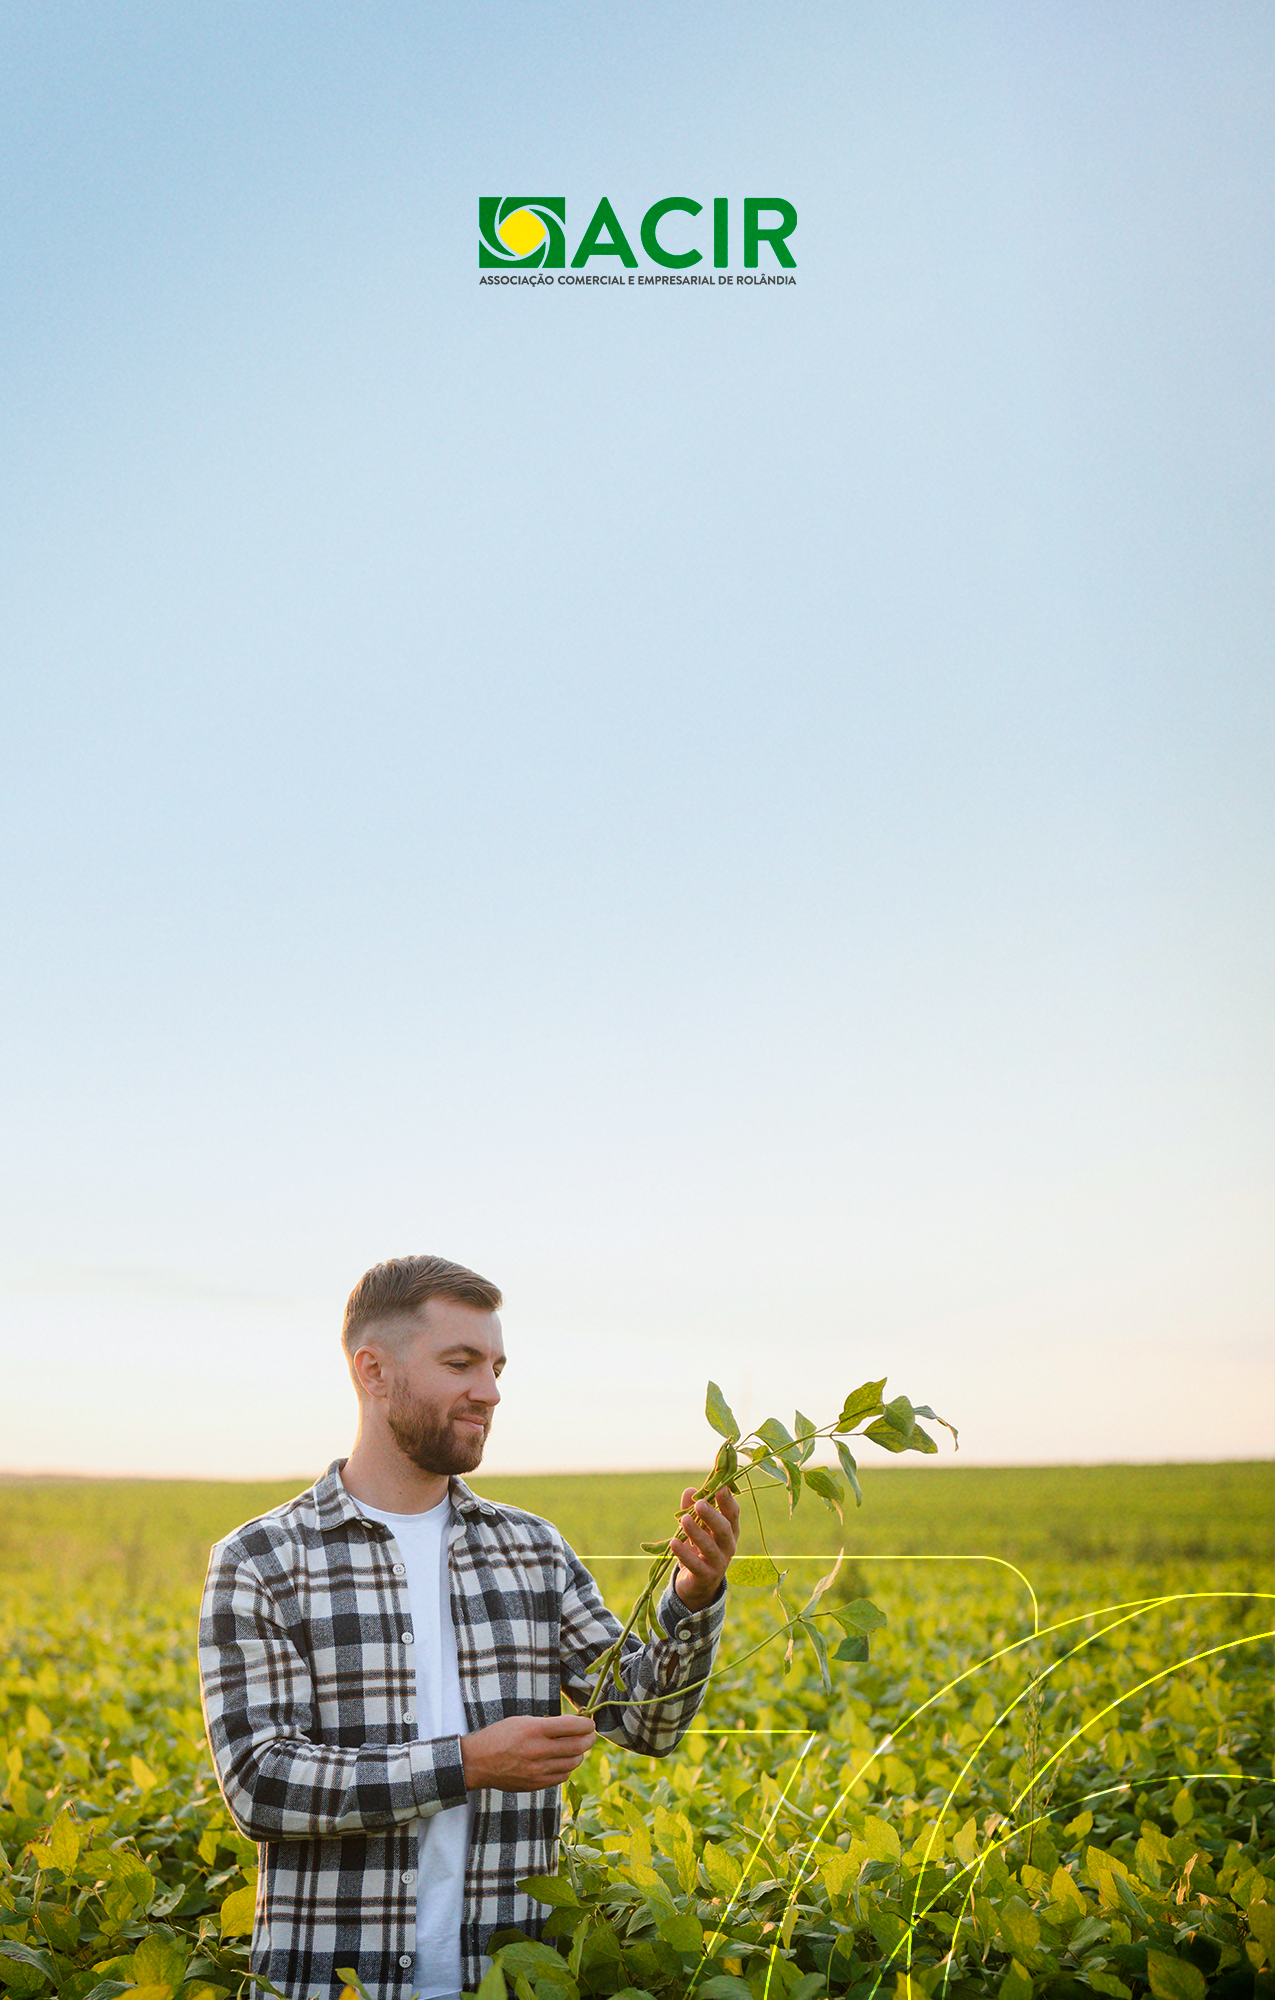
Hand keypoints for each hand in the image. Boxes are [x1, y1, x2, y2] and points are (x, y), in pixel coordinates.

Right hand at [459, 1713, 595, 1791]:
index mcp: (535, 1730)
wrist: (479, 1762)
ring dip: (579, 1755)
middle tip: (590, 1735)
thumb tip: (573, 1726)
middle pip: (577, 1746)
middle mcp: (538, 1751)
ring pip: (572, 1763)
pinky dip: (567, 1768)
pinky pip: (562, 1777)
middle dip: (588, 1739)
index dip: (586, 1724)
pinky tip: (563, 1761)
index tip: (590, 1723)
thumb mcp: (523, 1721)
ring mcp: (538, 1770)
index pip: (572, 1726)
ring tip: (577, 1748)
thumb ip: (548, 1725)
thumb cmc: (501, 1736)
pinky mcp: (536, 1784)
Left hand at [672, 1486, 740, 1610]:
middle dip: (712, 1516)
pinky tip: (674, 1542)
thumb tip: (690, 1491)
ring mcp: (719, 1563)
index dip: (727, 1500)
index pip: (732, 1513)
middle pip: (724, 1529)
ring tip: (684, 1519)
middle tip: (700, 1504)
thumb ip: (693, 1509)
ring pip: (709, 1546)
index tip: (720, 1486)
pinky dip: (684, 1553)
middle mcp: (728, 1546)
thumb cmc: (700, 1548)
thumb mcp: (698, 1527)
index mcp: (730, 1530)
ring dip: (696, 1532)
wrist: (698, 1584)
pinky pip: (695, 1565)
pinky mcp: (706, 1576)